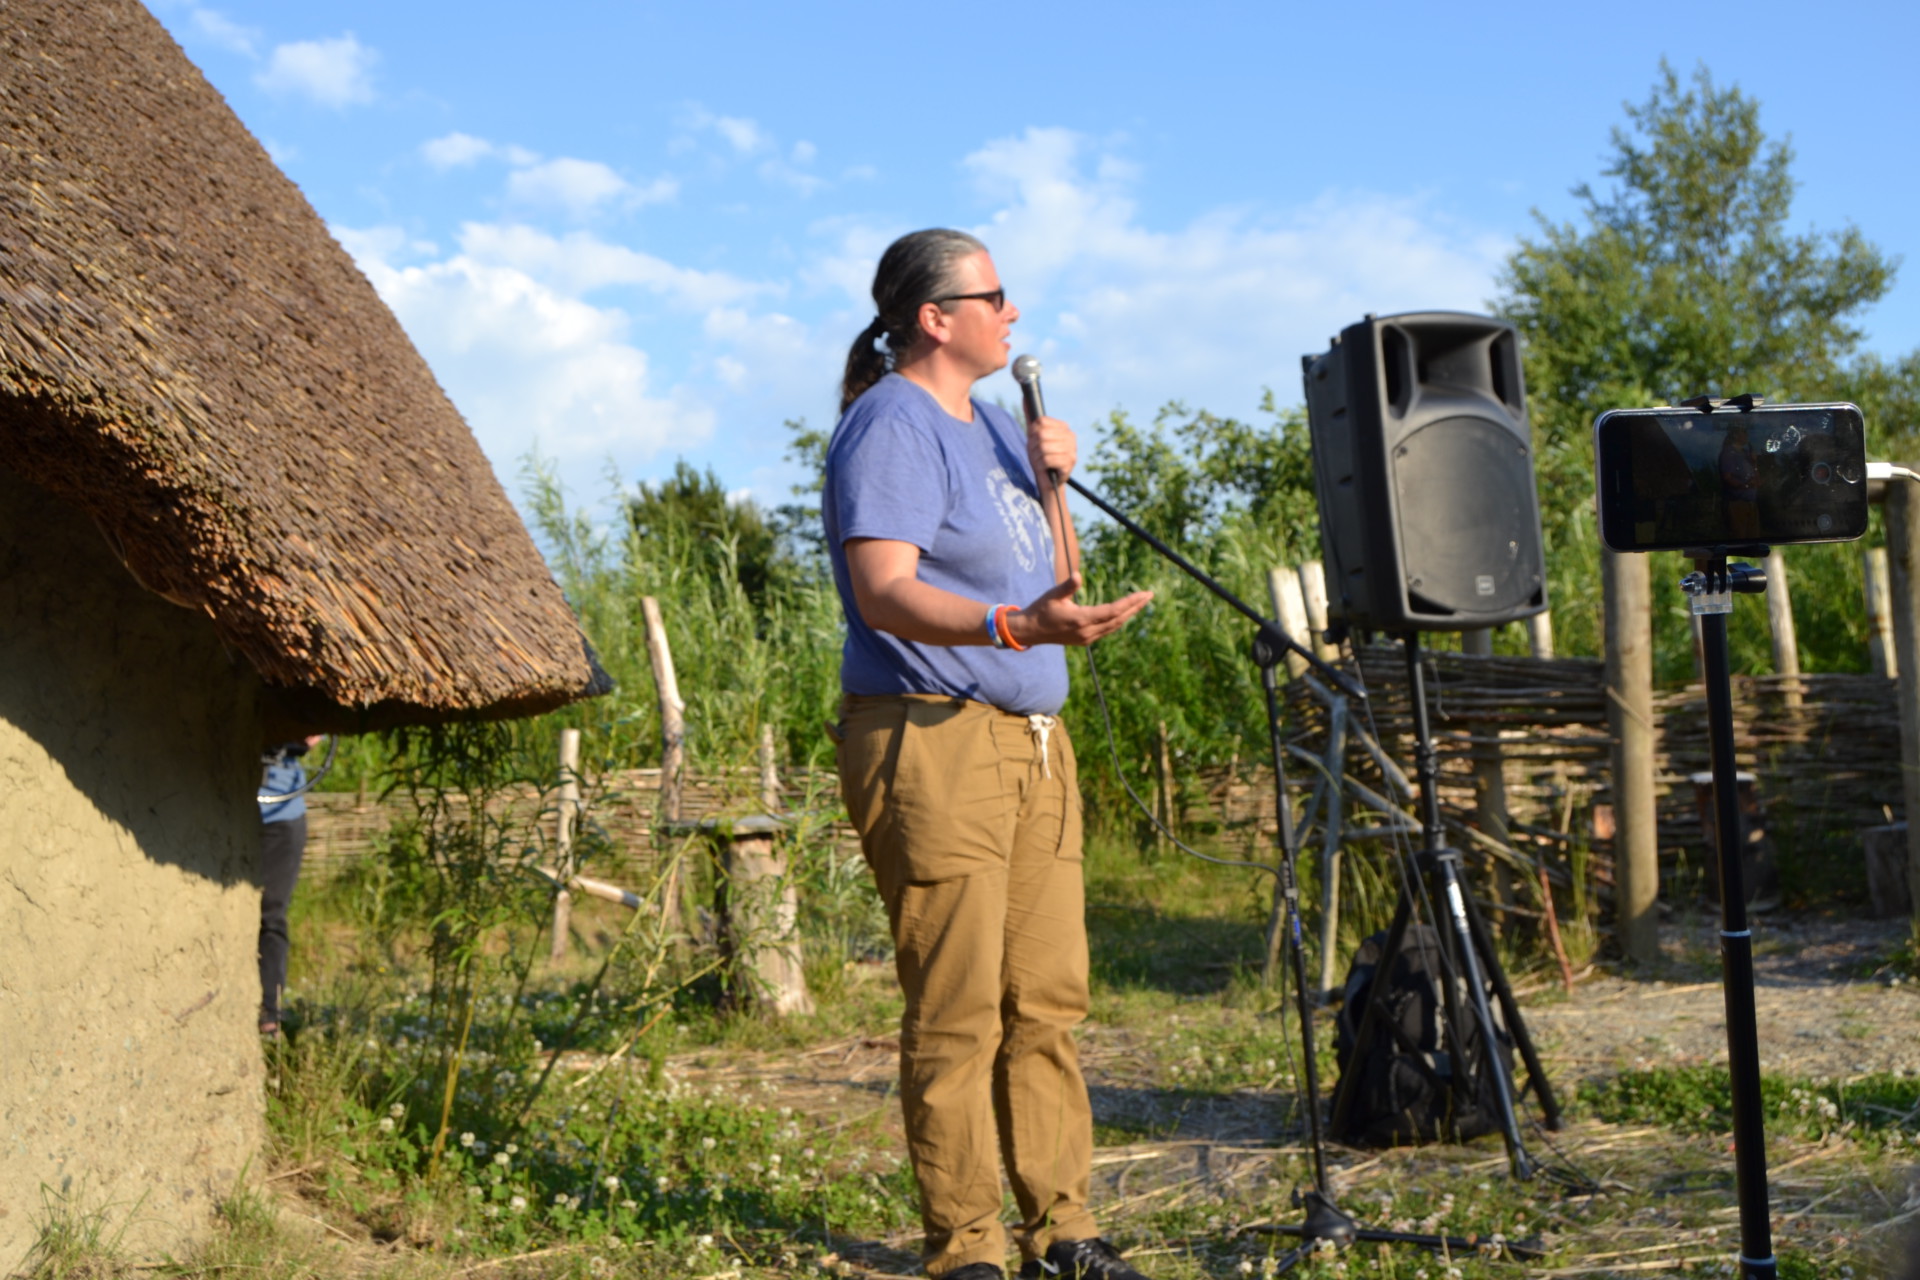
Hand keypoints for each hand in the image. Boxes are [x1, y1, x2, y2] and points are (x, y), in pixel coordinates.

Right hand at [1006, 575, 1152, 647]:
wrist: (1031, 631)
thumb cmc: (1041, 609)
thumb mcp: (1053, 595)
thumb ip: (1067, 586)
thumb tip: (1077, 575)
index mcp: (1081, 619)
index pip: (1113, 611)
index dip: (1130, 602)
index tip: (1143, 594)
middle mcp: (1087, 632)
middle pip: (1119, 619)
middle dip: (1135, 607)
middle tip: (1149, 595)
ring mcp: (1087, 638)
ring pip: (1115, 626)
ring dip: (1129, 614)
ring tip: (1141, 602)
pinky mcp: (1085, 640)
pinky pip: (1108, 630)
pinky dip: (1118, 621)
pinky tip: (1124, 614)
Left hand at [1026, 414, 1075, 485]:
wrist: (1048, 482)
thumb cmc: (1041, 458)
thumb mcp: (1034, 436)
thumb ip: (1031, 418)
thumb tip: (1024, 398)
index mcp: (1064, 428)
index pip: (1041, 421)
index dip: (1032, 433)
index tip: (1034, 442)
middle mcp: (1071, 437)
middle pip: (1041, 434)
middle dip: (1033, 447)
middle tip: (1037, 454)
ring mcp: (1072, 449)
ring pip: (1043, 447)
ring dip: (1036, 457)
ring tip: (1040, 462)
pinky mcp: (1070, 463)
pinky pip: (1047, 459)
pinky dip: (1041, 465)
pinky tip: (1045, 468)